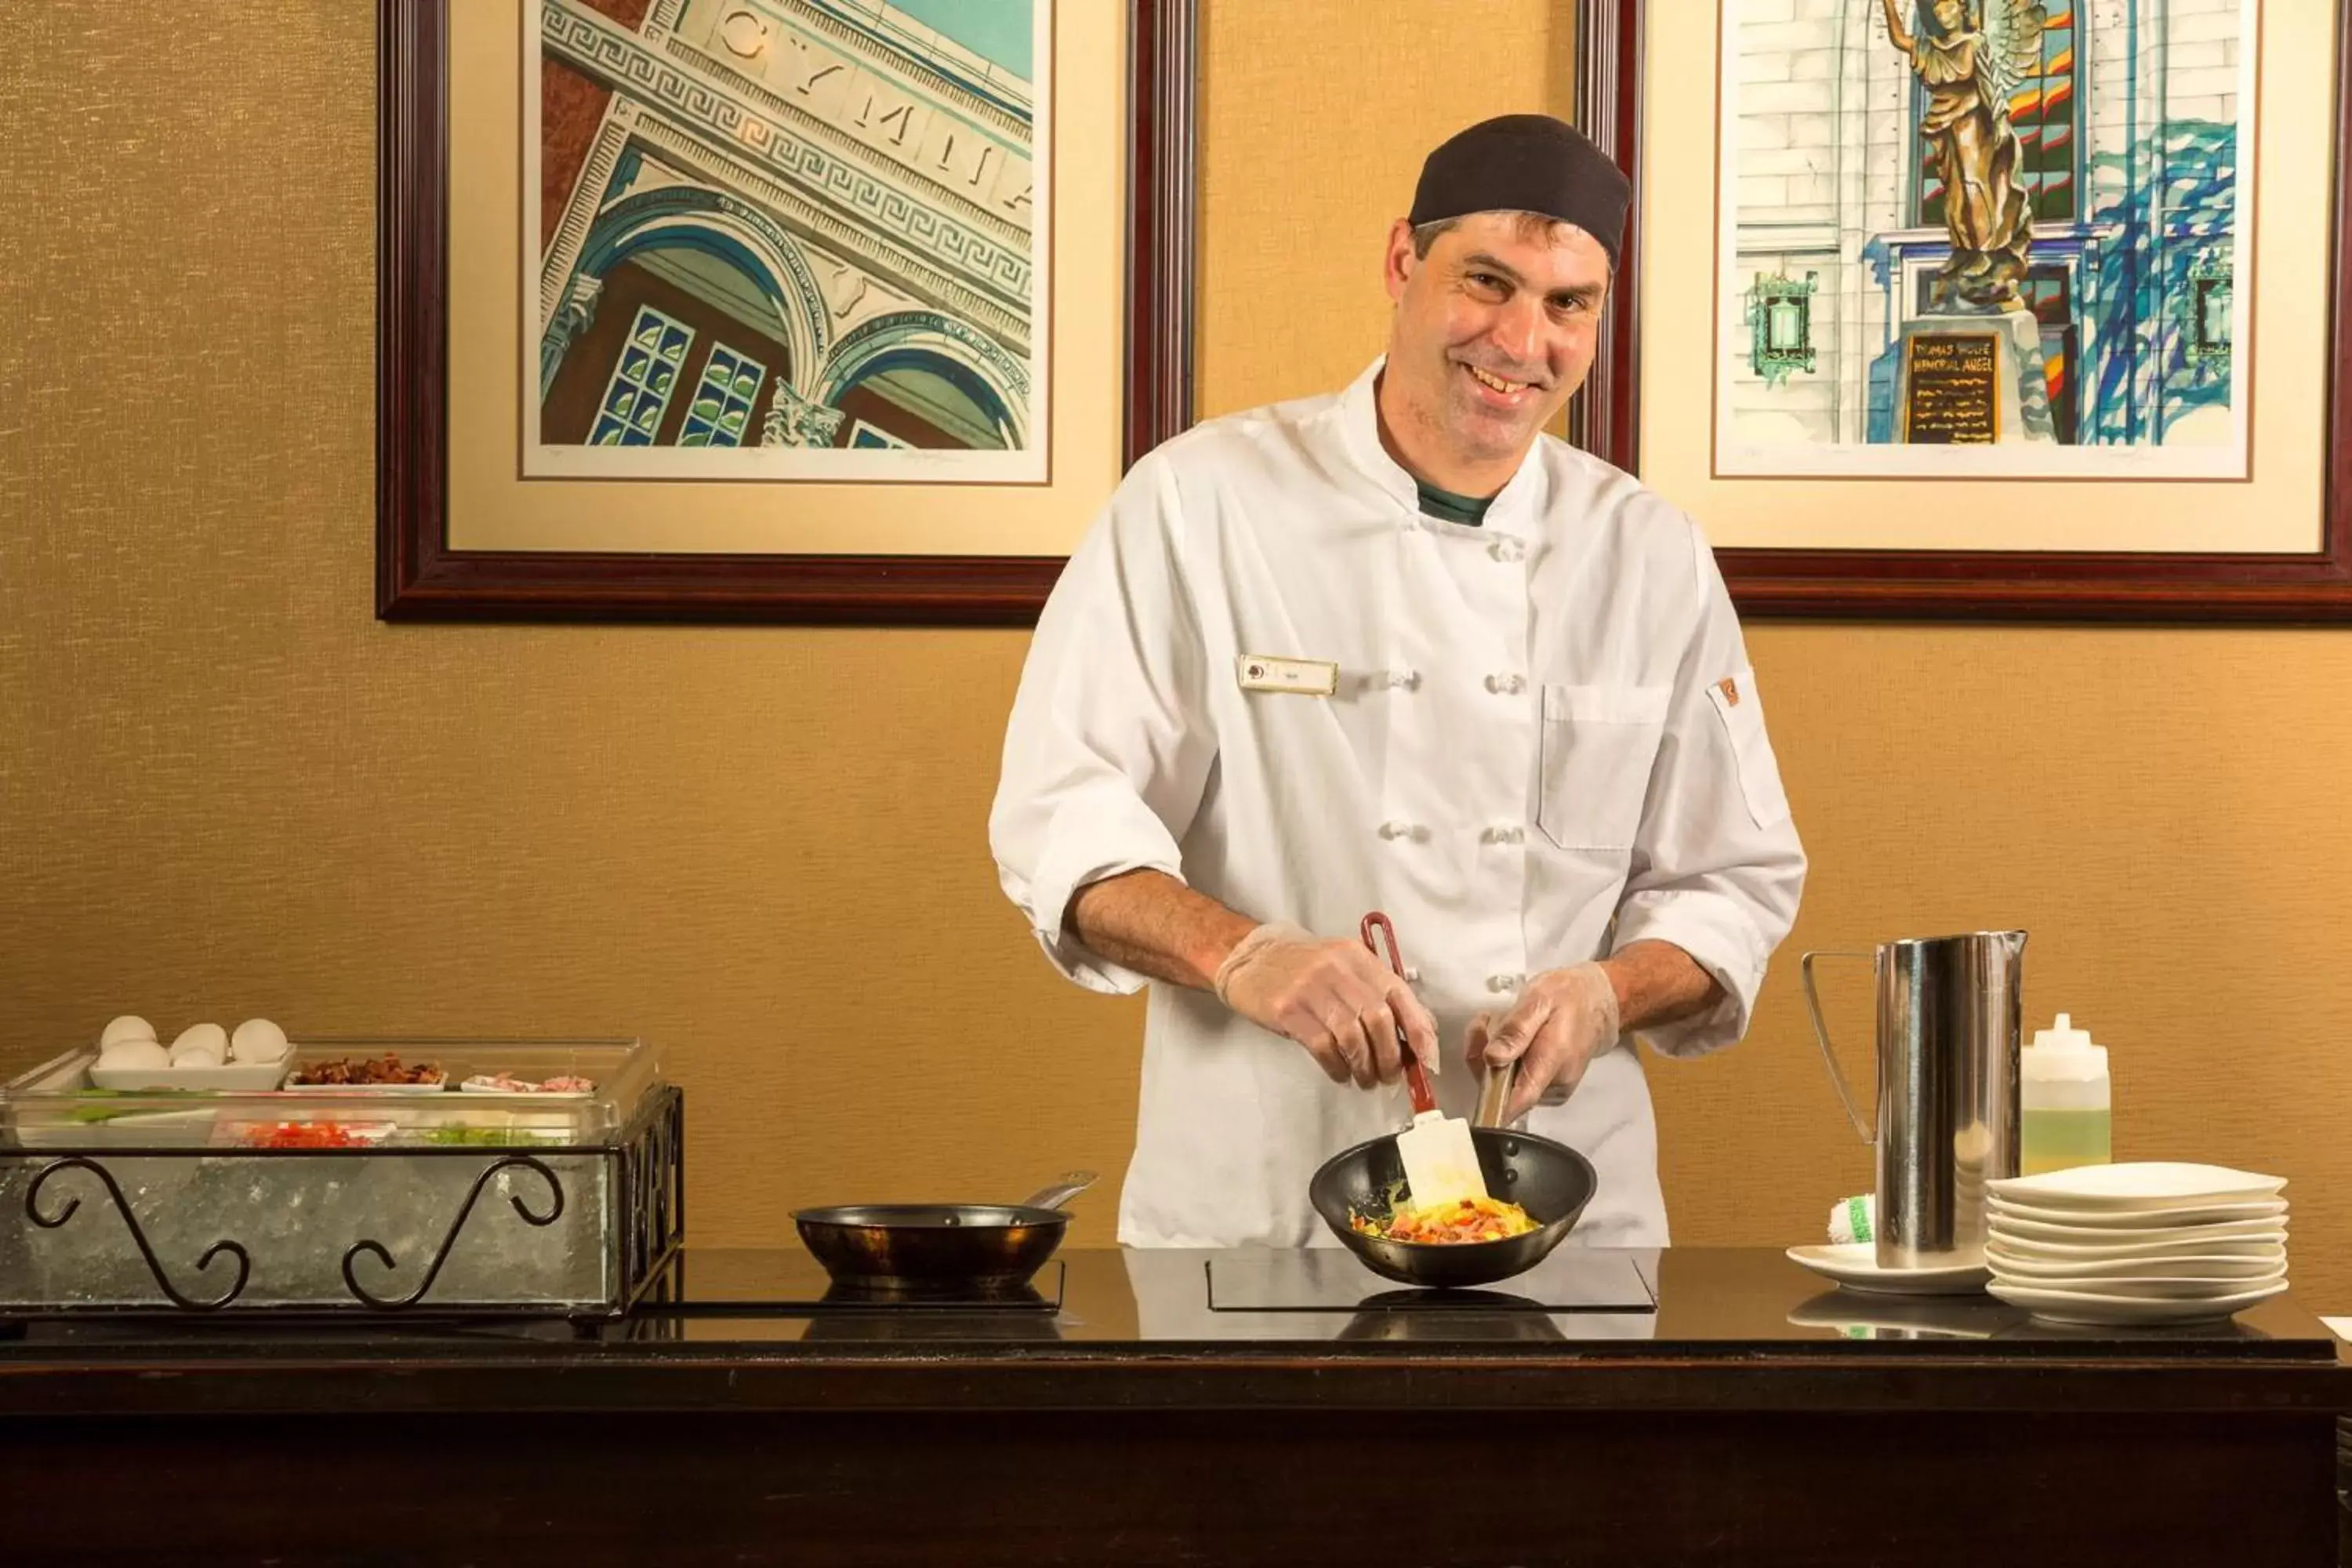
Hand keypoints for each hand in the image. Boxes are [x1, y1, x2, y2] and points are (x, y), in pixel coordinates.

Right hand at [1213, 923, 1439, 1088]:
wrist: (1250, 957)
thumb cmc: (1303, 967)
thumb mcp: (1343, 967)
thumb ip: (1377, 992)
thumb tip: (1418, 1030)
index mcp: (1358, 958)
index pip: (1400, 995)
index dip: (1419, 1031)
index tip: (1427, 1060)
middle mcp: (1337, 969)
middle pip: (1379, 1019)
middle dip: (1390, 1056)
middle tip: (1389, 1076)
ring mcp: (1311, 988)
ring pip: (1352, 1036)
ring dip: (1364, 1066)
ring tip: (1364, 1079)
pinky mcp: (1287, 1009)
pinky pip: (1322, 1046)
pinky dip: (1337, 1067)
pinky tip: (1340, 1074)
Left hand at [1464, 962, 1621, 1122]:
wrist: (1596, 1002)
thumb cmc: (1569, 997)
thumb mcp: (1539, 999)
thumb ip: (1516, 1030)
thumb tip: (1493, 1058)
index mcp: (1553, 1062)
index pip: (1518, 1101)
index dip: (1489, 1096)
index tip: (1478, 1066)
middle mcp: (1554, 1084)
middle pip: (1502, 1089)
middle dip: (1484, 1056)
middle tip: (1488, 1022)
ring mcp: (1551, 1089)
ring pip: (1504, 1085)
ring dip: (1492, 1056)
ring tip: (1502, 1023)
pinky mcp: (1547, 1088)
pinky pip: (1514, 1082)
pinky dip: (1504, 1061)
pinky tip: (1511, 1038)